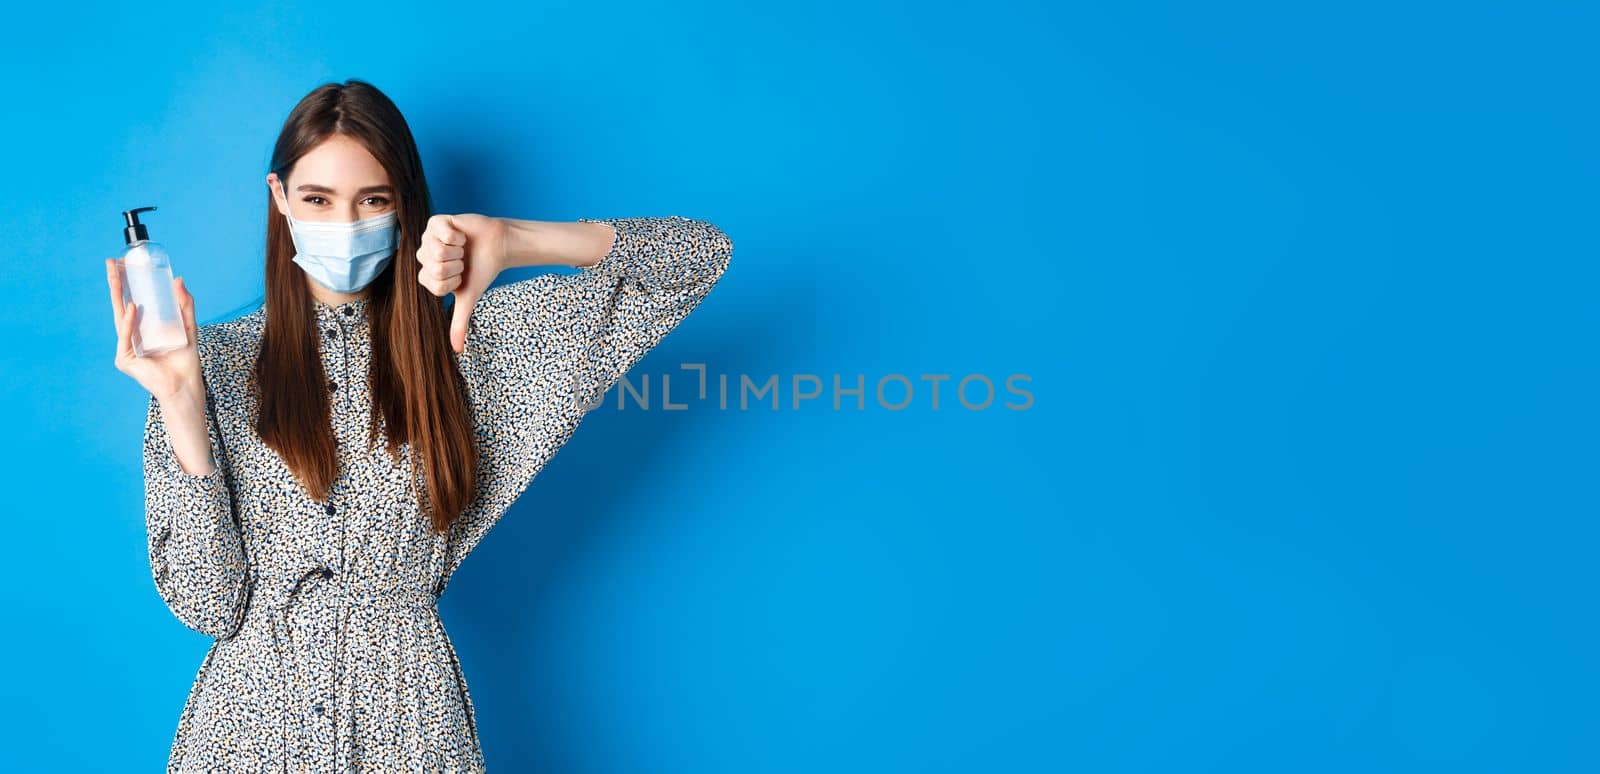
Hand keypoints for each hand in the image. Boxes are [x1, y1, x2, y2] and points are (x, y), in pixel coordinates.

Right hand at [107, 257, 202, 401]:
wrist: (185, 386)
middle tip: (111, 263)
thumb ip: (185, 305)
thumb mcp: (188, 326)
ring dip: (118, 296)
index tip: (123, 263)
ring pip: (119, 317)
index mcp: (144, 329)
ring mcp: (126, 347)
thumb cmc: (185, 360)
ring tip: (117, 276)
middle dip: (116, 284)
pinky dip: (129, 322)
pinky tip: (131, 307)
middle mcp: (132, 336)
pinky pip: (126, 336)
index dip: (127, 283)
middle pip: (121, 305)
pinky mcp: (125, 359)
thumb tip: (178, 279)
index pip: (132, 301)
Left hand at [416, 213, 508, 353]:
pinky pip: (442, 232)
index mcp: (427, 275)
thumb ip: (459, 323)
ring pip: (437, 251)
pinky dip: (457, 236)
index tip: (461, 275)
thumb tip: (457, 350)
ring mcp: (428, 238)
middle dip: (456, 266)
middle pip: (434, 268)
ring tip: (462, 248)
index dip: (452, 281)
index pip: (432, 284)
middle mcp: (423, 256)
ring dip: (457, 251)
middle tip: (463, 260)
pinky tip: (461, 235)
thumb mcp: (468, 298)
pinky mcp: (436, 222)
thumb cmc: (481, 270)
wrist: (497, 245)